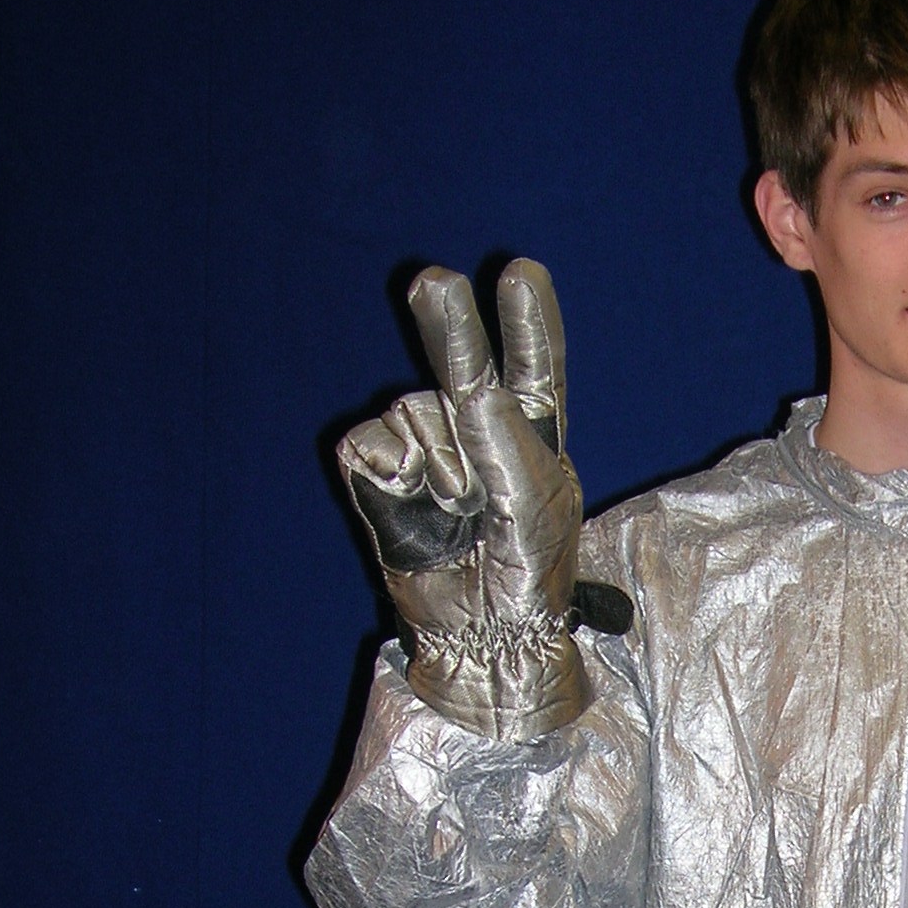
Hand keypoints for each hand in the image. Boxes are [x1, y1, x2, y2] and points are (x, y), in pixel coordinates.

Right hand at [338, 259, 586, 739]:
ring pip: (418, 417)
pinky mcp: (376, 472)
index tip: (520, 272)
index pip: (533, 366)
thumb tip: (470, 390)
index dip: (527, 320)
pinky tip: (418, 512)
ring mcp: (424, 449)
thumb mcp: (533, 500)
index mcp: (531, 433)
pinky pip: (374, 448)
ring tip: (458, 516)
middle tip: (431, 281)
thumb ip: (506, 437)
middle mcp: (475, 430)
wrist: (484, 635)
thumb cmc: (526, 571)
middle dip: (450, 327)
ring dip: (441, 467)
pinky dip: (394, 478)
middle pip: (462, 365)